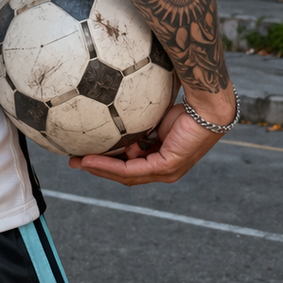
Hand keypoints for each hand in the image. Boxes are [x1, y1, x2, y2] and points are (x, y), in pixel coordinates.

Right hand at [69, 102, 223, 184]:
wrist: (208, 107)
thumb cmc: (187, 107)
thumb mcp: (155, 119)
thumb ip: (138, 127)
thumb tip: (117, 117)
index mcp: (162, 159)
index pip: (131, 167)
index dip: (108, 164)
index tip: (86, 155)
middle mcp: (164, 170)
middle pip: (125, 175)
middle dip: (98, 169)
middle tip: (75, 163)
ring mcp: (166, 172)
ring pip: (126, 175)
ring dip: (99, 169)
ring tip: (78, 162)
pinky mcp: (166, 167)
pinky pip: (131, 169)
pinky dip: (109, 165)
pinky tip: (91, 160)